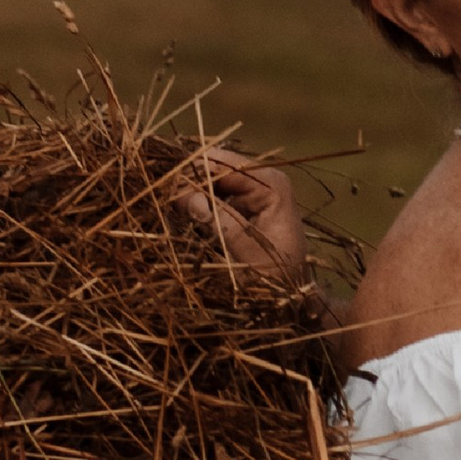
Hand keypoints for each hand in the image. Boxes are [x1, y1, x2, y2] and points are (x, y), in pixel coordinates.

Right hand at [170, 143, 306, 281]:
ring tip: (175, 210)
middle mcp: (262, 179)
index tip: (171, 194)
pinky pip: (214, 194)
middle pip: (215, 167)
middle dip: (191, 183)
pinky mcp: (243, 204)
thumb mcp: (245, 248)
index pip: (223, 164)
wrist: (290, 295)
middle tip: (170, 205)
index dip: (194, 173)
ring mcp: (253, 190)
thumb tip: (188, 198)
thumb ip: (218, 220)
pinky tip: (186, 214)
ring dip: (192, 193)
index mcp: (270, 183)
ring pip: (211, 180)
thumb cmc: (274, 274)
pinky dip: (199, 203)